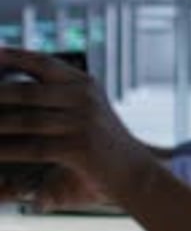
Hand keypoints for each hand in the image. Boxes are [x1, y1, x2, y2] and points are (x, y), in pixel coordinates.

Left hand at [0, 47, 151, 208]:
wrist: (136, 174)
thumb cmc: (105, 147)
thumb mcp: (88, 112)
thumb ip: (59, 99)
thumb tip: (19, 89)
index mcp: (84, 83)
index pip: (42, 62)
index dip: (12, 56)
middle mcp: (83, 95)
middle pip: (25, 90)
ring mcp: (82, 119)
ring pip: (25, 119)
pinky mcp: (79, 145)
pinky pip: (33, 146)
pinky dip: (8, 149)